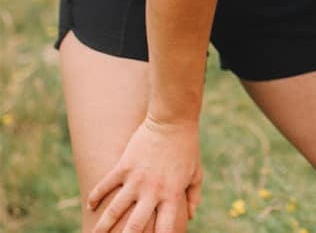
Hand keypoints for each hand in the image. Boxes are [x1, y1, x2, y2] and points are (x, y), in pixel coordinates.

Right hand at [87, 117, 202, 232]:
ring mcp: (136, 179)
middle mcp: (153, 191)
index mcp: (172, 195)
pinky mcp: (123, 167)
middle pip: (135, 225)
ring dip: (103, 226)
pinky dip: (95, 197)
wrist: (172, 122)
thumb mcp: (196, 174)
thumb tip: (191, 217)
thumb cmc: (187, 149)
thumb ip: (193, 197)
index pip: (164, 228)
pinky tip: (90, 206)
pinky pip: (104, 186)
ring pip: (114, 210)